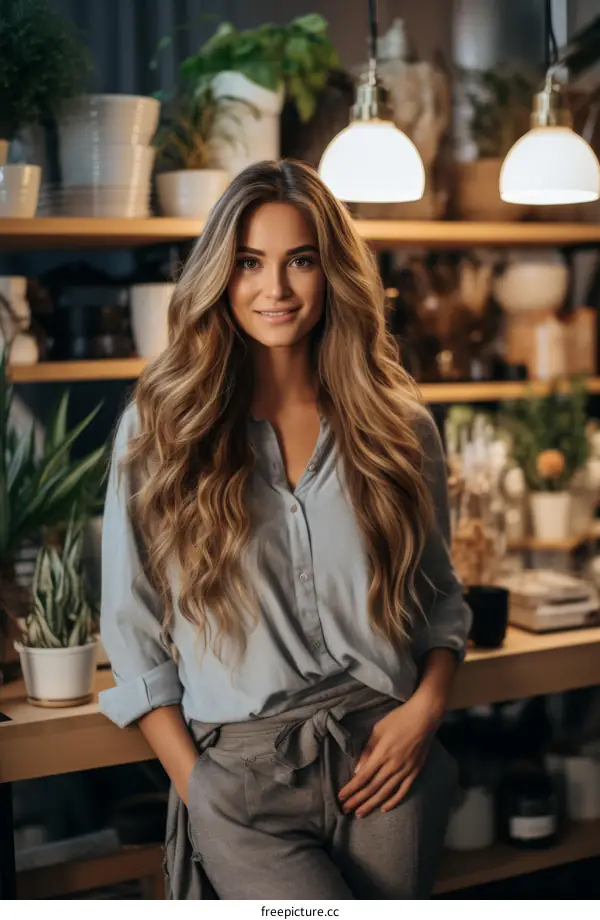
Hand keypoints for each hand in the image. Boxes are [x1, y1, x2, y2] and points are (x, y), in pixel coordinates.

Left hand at [338, 692, 442, 817]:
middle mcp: (392, 766)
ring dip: (371, 804)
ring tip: (360, 813)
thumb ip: (367, 751)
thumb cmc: (398, 719)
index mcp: (381, 754)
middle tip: (345, 810)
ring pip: (385, 793)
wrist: (424, 717)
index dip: (351, 789)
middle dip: (357, 800)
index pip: (362, 777)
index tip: (341, 797)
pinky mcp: (415, 772)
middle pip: (372, 788)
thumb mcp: (378, 730)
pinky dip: (393, 801)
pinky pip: (403, 790)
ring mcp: (405, 771)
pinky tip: (384, 808)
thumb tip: (358, 771)